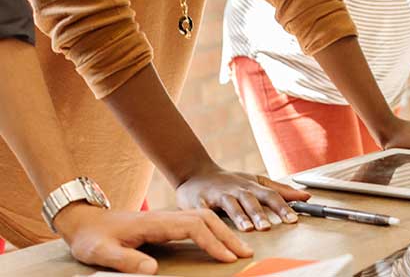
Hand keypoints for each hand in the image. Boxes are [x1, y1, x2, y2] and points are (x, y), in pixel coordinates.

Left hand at [54, 203, 250, 273]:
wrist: (84, 221)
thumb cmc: (92, 238)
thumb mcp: (101, 252)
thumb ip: (126, 261)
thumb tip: (154, 270)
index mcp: (155, 223)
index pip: (193, 227)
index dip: (212, 242)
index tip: (226, 258)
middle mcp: (165, 217)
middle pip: (206, 219)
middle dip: (227, 235)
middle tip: (246, 253)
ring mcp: (167, 218)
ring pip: (204, 218)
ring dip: (223, 232)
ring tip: (239, 248)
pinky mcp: (166, 222)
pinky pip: (197, 221)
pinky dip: (214, 229)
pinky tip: (220, 240)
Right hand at [176, 166, 310, 231]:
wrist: (196, 172)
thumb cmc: (230, 181)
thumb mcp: (256, 182)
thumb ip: (281, 190)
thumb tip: (306, 197)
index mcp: (252, 187)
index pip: (271, 195)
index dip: (282, 207)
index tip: (293, 219)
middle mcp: (237, 189)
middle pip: (251, 200)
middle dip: (260, 214)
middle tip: (269, 227)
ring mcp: (219, 194)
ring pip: (231, 205)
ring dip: (239, 216)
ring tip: (247, 228)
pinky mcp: (200, 201)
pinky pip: (204, 210)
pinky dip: (209, 216)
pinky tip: (212, 224)